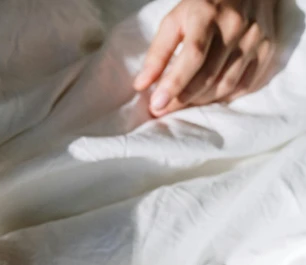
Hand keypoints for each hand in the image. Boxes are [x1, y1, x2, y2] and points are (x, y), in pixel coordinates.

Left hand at [134, 0, 277, 115]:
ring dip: (200, 101)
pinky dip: (223, 97)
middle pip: (208, 76)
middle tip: (161, 109)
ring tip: (181, 103)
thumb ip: (158, 52)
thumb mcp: (176, 19)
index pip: (192, 56)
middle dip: (181, 99)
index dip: (174, 83)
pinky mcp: (267, 50)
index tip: (156, 104)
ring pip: (225, 86)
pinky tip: (207, 97)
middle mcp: (235, 27)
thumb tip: (142, 85)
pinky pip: (243, 86)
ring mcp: (255, 39)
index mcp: (209, 15)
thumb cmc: (205, 5)